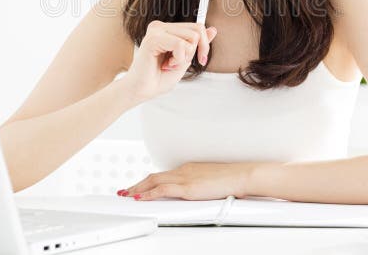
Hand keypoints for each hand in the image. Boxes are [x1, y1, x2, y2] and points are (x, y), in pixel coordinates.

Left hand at [116, 162, 255, 200]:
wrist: (241, 175)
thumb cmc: (231, 179)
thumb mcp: (211, 180)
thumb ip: (200, 185)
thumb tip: (197, 192)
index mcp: (189, 168)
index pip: (163, 174)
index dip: (149, 180)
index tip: (140, 186)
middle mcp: (183, 170)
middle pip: (154, 176)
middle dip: (137, 184)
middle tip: (125, 190)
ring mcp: (184, 178)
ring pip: (153, 181)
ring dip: (137, 189)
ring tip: (126, 194)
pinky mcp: (187, 187)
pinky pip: (162, 190)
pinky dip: (148, 194)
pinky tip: (140, 198)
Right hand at [121, 20, 216, 101]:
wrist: (140, 91)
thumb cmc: (158, 78)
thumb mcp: (185, 59)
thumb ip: (197, 44)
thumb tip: (212, 29)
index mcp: (167, 29)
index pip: (197, 27)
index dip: (204, 45)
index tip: (200, 60)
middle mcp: (160, 26)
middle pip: (197, 31)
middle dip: (195, 51)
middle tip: (177, 64)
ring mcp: (156, 31)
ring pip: (191, 38)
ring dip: (184, 57)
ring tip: (168, 64)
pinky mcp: (153, 39)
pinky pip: (180, 45)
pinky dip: (178, 59)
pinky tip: (165, 64)